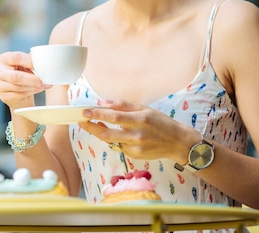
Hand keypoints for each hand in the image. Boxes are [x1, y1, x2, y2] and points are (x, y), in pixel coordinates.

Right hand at [0, 51, 51, 108]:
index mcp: (4, 58)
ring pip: (18, 87)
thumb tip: (43, 60)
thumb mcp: (27, 65)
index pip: (16, 57)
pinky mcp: (2, 96)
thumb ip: (32, 61)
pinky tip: (37, 89)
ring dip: (34, 87)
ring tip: (44, 85)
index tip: (42, 66)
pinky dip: (31, 92)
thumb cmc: (25, 73)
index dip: (29, 62)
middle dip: (33, 80)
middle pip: (16, 76)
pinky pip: (18, 95)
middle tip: (45, 82)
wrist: (19, 90)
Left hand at [79, 99, 194, 161]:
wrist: (177, 143)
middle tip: (81, 121)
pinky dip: (114, 139)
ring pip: (110, 141)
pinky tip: (117, 134)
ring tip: (94, 125)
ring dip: (100, 133)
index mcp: (140, 120)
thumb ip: (123, 105)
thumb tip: (103, 102)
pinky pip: (119, 146)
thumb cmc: (161, 122)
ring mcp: (135, 148)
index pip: (114, 117)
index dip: (97, 114)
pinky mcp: (135, 156)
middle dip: (91, 127)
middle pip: (106, 134)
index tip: (85, 112)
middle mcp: (137, 135)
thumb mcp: (144, 109)